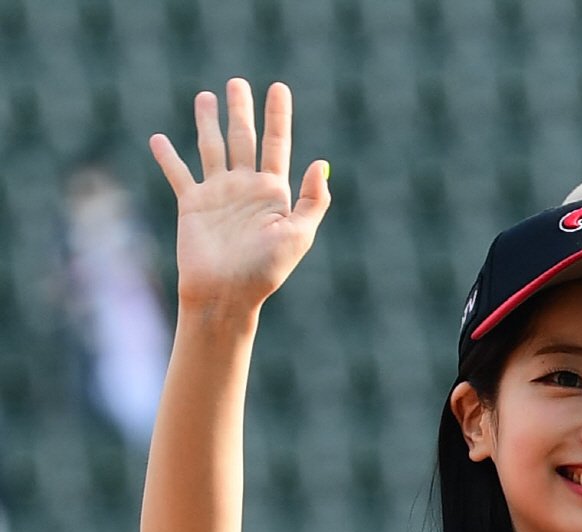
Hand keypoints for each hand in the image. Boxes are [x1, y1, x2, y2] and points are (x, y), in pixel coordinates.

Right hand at [149, 78, 329, 312]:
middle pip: (243, 138)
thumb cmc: (264, 271)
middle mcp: (245, 188)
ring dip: (208, 121)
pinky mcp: (192, 203)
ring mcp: (217, 193)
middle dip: (240, 110)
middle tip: (238, 82)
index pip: (277, 144)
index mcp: (273, 193)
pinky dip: (167, 156)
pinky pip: (178, 173)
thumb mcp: (298, 236)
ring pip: (211, 147)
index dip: (278, 115)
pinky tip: (158, 139)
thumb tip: (320, 163)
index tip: (278, 88)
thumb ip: (313, 201)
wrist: (225, 294)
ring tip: (205, 96)